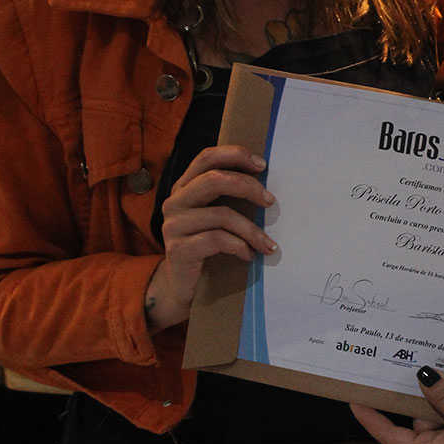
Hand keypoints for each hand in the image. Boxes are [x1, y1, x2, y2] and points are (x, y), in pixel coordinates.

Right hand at [145, 145, 276, 330]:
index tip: (262, 165)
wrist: (183, 287)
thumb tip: (267, 186)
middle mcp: (175, 202)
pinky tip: (249, 256)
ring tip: (267, 244)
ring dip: (251, 229)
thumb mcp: (217, 217)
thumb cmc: (207, 247)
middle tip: (270, 201)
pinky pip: (217, 240)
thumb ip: (230, 197)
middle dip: (248, 187)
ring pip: (220, 214)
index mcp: (184, 187)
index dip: (234, 155)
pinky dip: (240, 246)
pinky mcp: (178, 249)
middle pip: (213, 180)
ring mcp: (173, 225)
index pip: (206, 158)